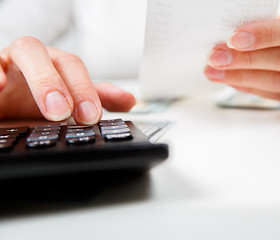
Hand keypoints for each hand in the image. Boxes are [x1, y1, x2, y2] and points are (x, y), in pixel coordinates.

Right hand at [0, 36, 135, 123]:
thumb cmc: (34, 97)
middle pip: (58, 60)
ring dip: (43, 79)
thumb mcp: (67, 100)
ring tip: (54, 107)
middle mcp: (39, 60)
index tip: (94, 116)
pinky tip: (1, 87)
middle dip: (74, 86)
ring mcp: (12, 62)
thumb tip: (129, 101)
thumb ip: (97, 98)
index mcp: (58, 66)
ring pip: (28, 51)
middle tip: (72, 114)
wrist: (2, 101)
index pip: (78, 69)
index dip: (87, 90)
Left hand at [204, 9, 279, 104]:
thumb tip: (233, 42)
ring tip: (217, 72)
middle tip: (217, 58)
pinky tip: (233, 81)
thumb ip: (272, 30)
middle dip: (246, 60)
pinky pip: (277, 96)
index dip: (265, 36)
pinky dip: (251, 87)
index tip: (234, 39)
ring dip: (242, 78)